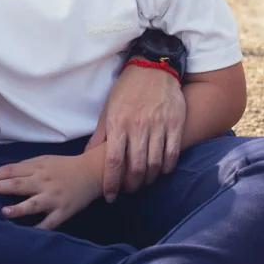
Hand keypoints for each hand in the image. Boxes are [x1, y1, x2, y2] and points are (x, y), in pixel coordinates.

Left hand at [0, 153, 102, 230]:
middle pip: (18, 184)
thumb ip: (26, 167)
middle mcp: (44, 182)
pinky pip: (50, 223)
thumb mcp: (44, 160)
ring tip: (3, 211)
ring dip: (18, 208)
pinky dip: (40, 228)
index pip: (11, 170)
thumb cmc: (64, 167)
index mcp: (37, 168)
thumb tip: (3, 174)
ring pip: (33, 203)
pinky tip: (28, 233)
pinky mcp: (63, 211)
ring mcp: (54, 197)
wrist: (92, 173)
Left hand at [89, 63, 186, 199]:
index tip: (110, 196)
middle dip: (131, 185)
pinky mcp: (175, 123)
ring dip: (148, 179)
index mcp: (118, 123)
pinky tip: (161, 171)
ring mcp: (159, 125)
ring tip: (143, 183)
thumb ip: (100, 135)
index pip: (113, 160)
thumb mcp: (108, 109)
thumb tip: (88, 156)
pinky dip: (167, 167)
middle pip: (136, 166)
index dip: (111, 182)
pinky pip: (173, 153)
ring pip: (155, 163)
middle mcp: (138, 126)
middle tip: (128, 191)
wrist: (153, 68)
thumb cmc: (127, 90)